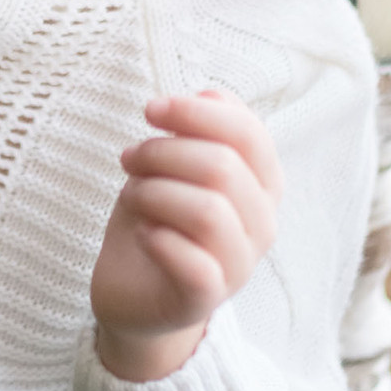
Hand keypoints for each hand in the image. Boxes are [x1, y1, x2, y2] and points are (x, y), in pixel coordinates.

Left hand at [89, 90, 281, 381]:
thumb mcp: (173, 167)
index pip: (250, 134)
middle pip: (224, 168)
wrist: (134, 292)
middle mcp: (262, 224)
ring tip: (131, 194)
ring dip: (155, 192)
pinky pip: (196, 265)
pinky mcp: (207, 300)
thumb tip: (210, 91)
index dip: (198, 112)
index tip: (151, 110)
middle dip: (164, 151)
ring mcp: (239, 266)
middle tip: (128, 157)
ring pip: (209, 212)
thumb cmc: (157, 219)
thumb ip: (197, 132)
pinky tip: (141, 231)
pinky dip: (160, 239)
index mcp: (262, 184)